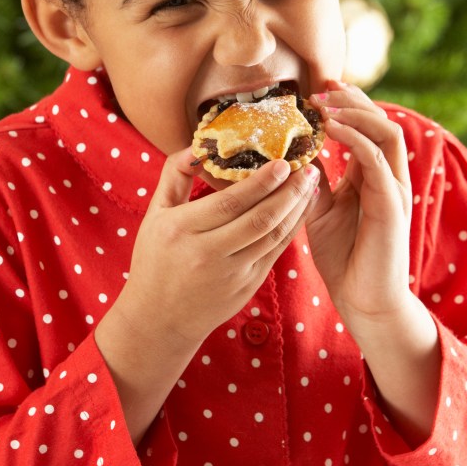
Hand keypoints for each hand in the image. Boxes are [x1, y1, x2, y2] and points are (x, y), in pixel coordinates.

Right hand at [122, 147, 320, 348]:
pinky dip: (292, 228)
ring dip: (297, 208)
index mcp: (181, 230)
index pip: (228, 203)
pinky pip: (275, 252)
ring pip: (272, 236)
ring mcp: (230, 274)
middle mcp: (206, 253)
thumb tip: (198, 146)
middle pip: (258, 219)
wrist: (159, 319)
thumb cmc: (155, 260)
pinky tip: (302, 209)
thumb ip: (174, 176)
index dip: (260, 183)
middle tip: (308, 166)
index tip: (282, 162)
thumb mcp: (155, 215)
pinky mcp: (246, 287)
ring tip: (312, 183)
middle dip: (288, 191)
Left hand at [306, 81, 413, 338]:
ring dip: (356, 112)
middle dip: (353, 99)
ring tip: (325, 103)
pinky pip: (377, 160)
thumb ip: (314, 181)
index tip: (318, 89)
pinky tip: (330, 129)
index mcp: (373, 176)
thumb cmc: (344, 257)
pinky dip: (354, 139)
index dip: (347, 104)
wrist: (364, 300)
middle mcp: (389, 177)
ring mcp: (394, 188)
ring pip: (386, 133)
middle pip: (382, 121)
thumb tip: (292, 152)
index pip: (368, 128)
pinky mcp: (392, 204)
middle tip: (322, 86)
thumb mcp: (321, 209)